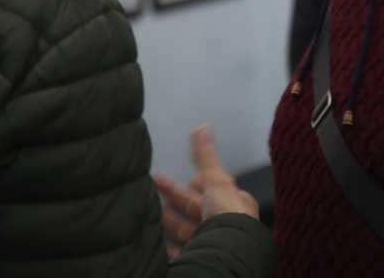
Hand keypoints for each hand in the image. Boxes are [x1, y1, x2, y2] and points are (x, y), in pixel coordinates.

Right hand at [153, 125, 259, 258]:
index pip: (214, 188)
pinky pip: (181, 251)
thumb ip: (206, 157)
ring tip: (149, 210)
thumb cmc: (230, 220)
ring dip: (169, 219)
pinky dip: (168, 246)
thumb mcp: (217, 180)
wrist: (229, 256)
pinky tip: (157, 241)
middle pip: (196, 207)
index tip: (186, 176)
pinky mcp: (201, 255)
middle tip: (154, 184)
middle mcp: (225, 223)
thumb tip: (202, 128)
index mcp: (234, 203)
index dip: (199, 182)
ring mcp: (212, 240)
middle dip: (175, 195)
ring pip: (187, 228)